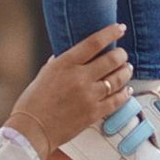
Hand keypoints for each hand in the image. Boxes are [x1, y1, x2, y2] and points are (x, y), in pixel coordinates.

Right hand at [7, 22, 129, 159]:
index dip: (111, 33)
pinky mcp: (94, 113)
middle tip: (122, 55)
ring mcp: (89, 96)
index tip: (120, 28)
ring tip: (127, 69)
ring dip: (125, 72)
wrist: (31, 130)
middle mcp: (79, 77)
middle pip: (112, 59)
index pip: (94, 42)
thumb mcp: (45, 74)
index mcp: (65, 64)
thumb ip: (61, 63)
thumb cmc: (33, 102)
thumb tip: (73, 54)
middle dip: (121, 55)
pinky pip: (117, 100)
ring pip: (118, 79)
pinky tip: (126, 90)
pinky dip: (125, 93)